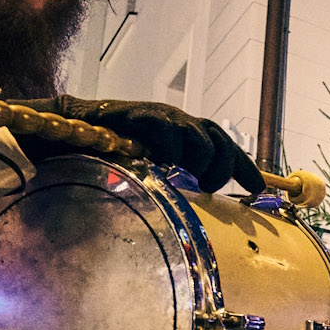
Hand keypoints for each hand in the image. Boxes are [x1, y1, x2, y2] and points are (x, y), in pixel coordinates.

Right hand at [62, 98, 263, 193]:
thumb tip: (189, 214)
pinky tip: (162, 164)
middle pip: (219, 140)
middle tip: (210, 186)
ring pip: (199, 136)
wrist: (70, 130)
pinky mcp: (139, 115)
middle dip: (224, 166)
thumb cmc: (109, 157)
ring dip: (200, 160)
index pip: (225, 146)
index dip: (244, 167)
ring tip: (188, 178)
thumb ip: (170, 185)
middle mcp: (177, 122)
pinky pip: (167, 130)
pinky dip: (172, 148)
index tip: (258, 189)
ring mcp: (160, 117)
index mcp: (184, 134)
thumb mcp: (148, 173)